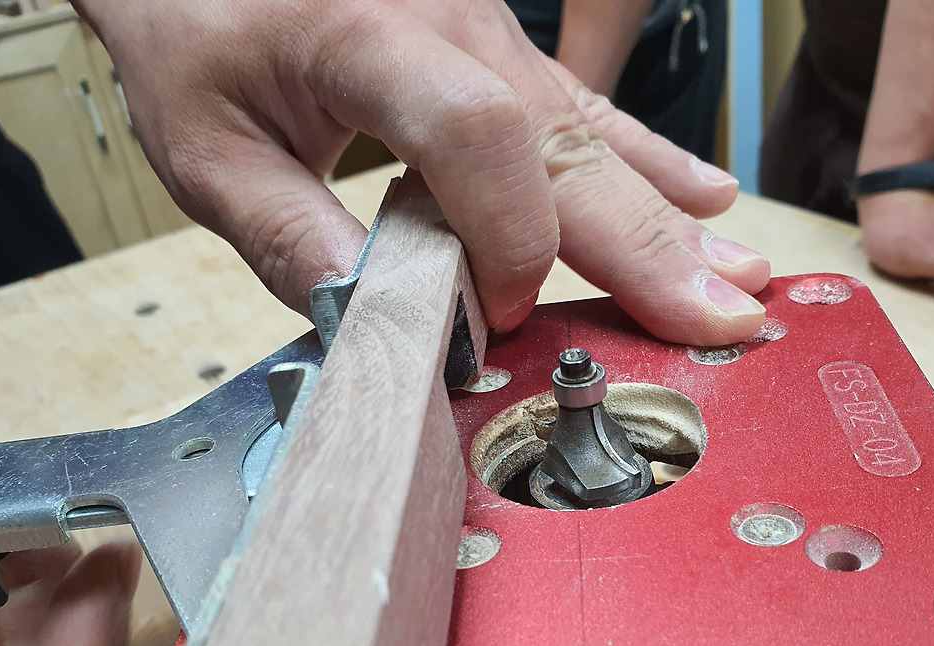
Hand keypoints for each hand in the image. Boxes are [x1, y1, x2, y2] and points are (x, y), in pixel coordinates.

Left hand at [74, 0, 769, 345]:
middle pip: (568, 145)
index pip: (479, 141)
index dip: (507, 241)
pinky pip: (584, 111)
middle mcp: (452, 22)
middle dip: (648, 247)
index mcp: (371, 37)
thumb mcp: (206, 147)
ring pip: (594, 134)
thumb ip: (290, 237)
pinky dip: (648, 161)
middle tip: (722, 321)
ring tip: (740, 277)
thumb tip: (382, 327)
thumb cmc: (193, 24)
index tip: (496, 317)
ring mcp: (489, 29)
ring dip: (667, 216)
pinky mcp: (499, 50)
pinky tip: (706, 197)